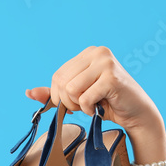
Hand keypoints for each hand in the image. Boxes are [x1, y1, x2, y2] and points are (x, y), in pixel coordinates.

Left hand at [25, 46, 163, 134]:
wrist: (137, 113)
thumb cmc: (108, 103)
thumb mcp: (77, 96)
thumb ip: (55, 93)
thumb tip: (29, 92)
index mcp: (88, 53)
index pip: (57, 76)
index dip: (60, 96)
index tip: (74, 103)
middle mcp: (97, 52)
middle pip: (61, 82)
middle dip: (68, 102)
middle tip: (84, 106)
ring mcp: (106, 63)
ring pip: (70, 89)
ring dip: (79, 105)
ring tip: (93, 105)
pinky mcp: (112, 77)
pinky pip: (84, 98)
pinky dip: (89, 109)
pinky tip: (101, 107)